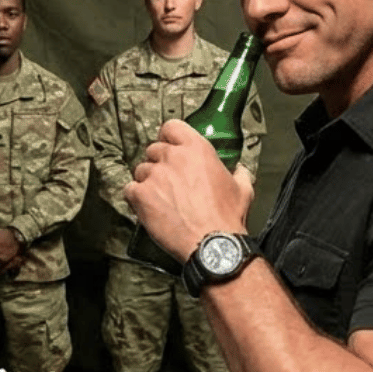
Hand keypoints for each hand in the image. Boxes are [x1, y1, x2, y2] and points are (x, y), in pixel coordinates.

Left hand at [124, 121, 247, 262]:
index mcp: (197, 149)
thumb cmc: (227, 217)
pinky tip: (148, 207)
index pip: (171, 127)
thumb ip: (238, 173)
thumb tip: (238, 169)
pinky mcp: (141, 195)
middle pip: (154, 150)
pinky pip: (130, 189)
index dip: (169, 138)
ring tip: (160, 198)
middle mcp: (173, 157)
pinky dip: (136, 197)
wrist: (212, 244)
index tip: (171, 148)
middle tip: (169, 181)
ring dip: (148, 181)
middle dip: (159, 163)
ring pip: (141, 170)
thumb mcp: (242, 189)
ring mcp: (154, 175)